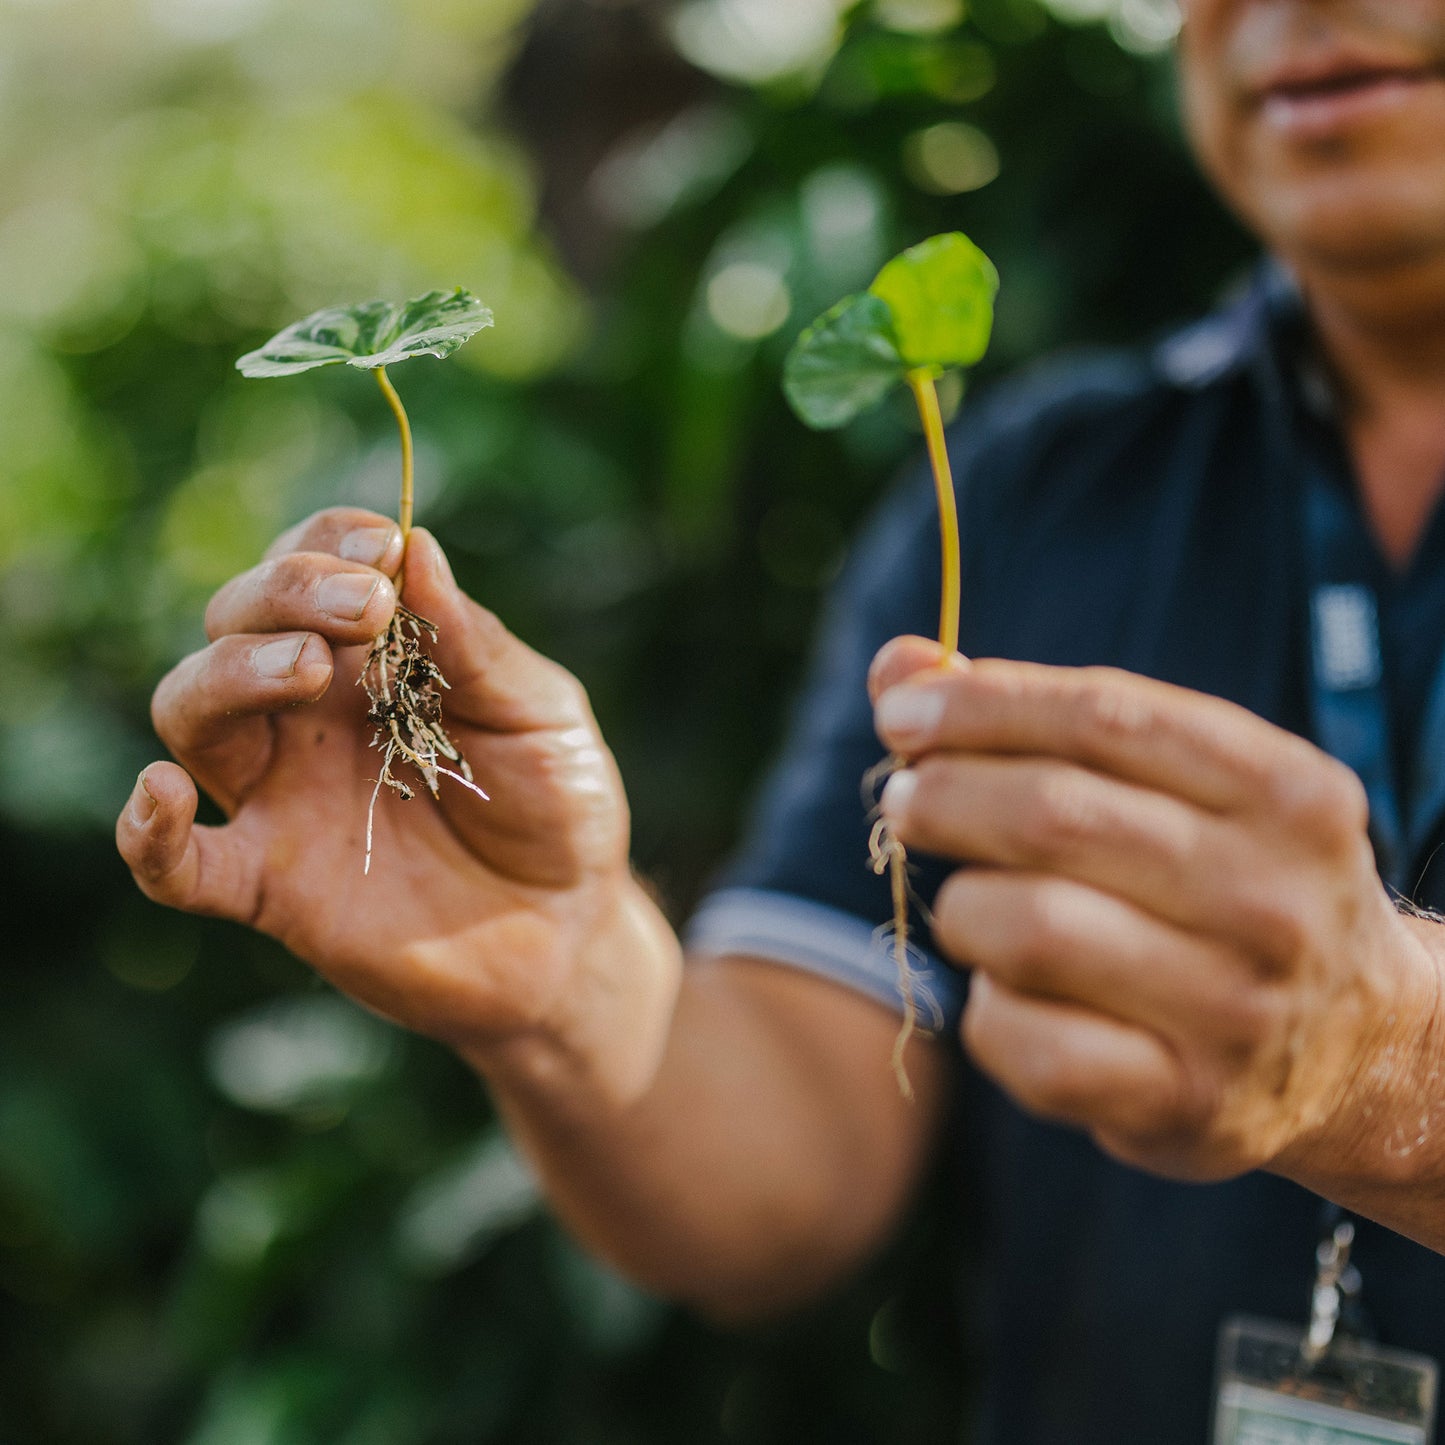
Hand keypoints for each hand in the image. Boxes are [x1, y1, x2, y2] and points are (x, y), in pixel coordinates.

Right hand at [117, 508, 679, 1099]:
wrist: (566, 932)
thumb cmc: (558, 809)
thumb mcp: (540, 715)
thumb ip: (476, 647)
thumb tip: (419, 547)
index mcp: (375, 659)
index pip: (313, 569)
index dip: (330, 542)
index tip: (381, 545)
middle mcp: (311, 714)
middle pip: (237, 621)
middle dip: (285, 592)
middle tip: (363, 609)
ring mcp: (281, 795)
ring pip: (191, 712)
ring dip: (229, 672)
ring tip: (306, 666)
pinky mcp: (270, 885)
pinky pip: (176, 863)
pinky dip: (146, 831)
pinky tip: (161, 793)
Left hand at [869, 636, 1444, 1189]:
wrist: (1355, 1044)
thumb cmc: (1219, 879)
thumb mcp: (1177, 784)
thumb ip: (1037, 717)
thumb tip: (896, 666)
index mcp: (1285, 791)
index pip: (1104, 717)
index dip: (981, 705)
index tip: (899, 711)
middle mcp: (1273, 898)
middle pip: (1053, 817)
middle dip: (945, 798)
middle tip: (905, 801)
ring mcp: (1235, 1010)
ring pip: (1024, 929)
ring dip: (963, 909)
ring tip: (975, 908)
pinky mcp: (1185, 1103)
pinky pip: (1024, 1042)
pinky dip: (986, 1010)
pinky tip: (1009, 995)